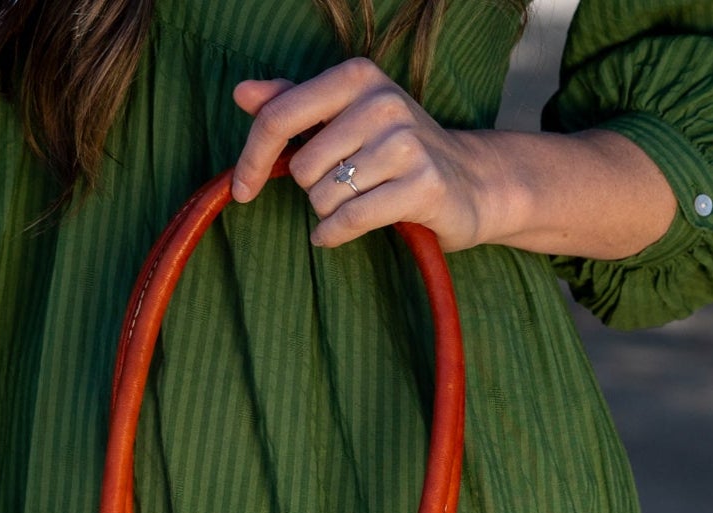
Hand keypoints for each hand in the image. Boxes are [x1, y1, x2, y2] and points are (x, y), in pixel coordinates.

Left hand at [232, 60, 489, 252]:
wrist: (471, 180)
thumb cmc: (397, 152)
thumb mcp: (346, 118)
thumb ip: (294, 104)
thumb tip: (242, 93)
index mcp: (357, 78)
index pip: (279, 117)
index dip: (252, 158)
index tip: (242, 189)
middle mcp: (381, 102)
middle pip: (302, 167)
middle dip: (313, 189)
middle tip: (344, 187)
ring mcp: (405, 143)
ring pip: (325, 196)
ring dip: (329, 212)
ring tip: (359, 202)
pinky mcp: (421, 185)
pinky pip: (350, 220)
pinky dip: (334, 235)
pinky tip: (335, 234)